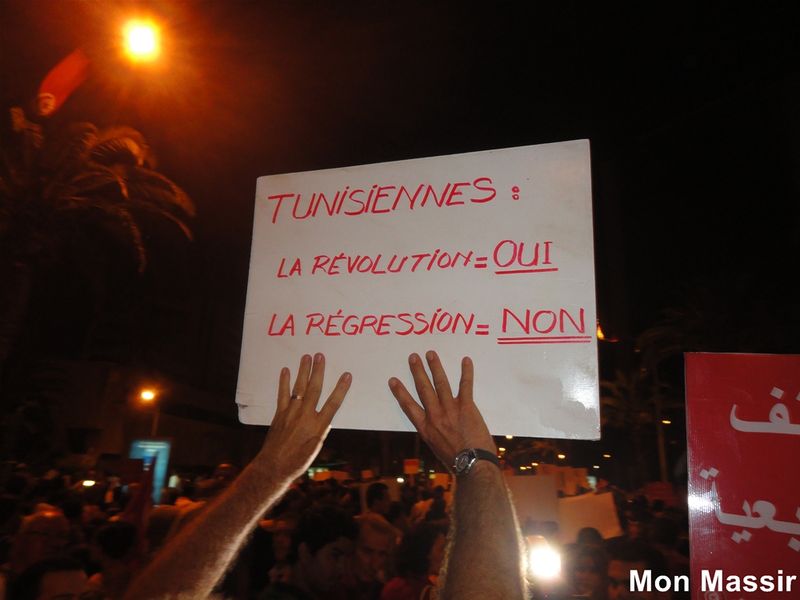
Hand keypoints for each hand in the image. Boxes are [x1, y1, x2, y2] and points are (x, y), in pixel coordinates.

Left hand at [259, 353, 350, 479]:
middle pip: (314, 389)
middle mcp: (306, 416)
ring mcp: (291, 413)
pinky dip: (284, 382)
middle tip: (320, 355)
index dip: (341, 388)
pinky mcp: (280, 414)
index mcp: (318, 426)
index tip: (346, 375)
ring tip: (306, 357)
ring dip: (303, 371)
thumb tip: (324, 418)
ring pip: (299, 388)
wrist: (275, 466)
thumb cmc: (299, 460)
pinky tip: (285, 371)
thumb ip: (320, 429)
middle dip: (318, 371)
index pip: (333, 403)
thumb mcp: (316, 447)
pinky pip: (282, 394)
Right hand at [388, 351, 495, 469]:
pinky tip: (465, 360)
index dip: (400, 392)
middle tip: (413, 357)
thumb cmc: (456, 461)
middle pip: (423, 389)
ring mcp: (451, 410)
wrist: (473, 465)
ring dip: (435, 367)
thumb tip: (434, 427)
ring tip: (431, 354)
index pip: (408, 406)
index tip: (393, 380)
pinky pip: (465, 386)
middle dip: (417, 371)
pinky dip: (466, 372)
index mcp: (425, 428)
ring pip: (441, 383)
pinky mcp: (467, 407)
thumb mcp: (437, 448)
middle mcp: (435, 416)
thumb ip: (434, 434)